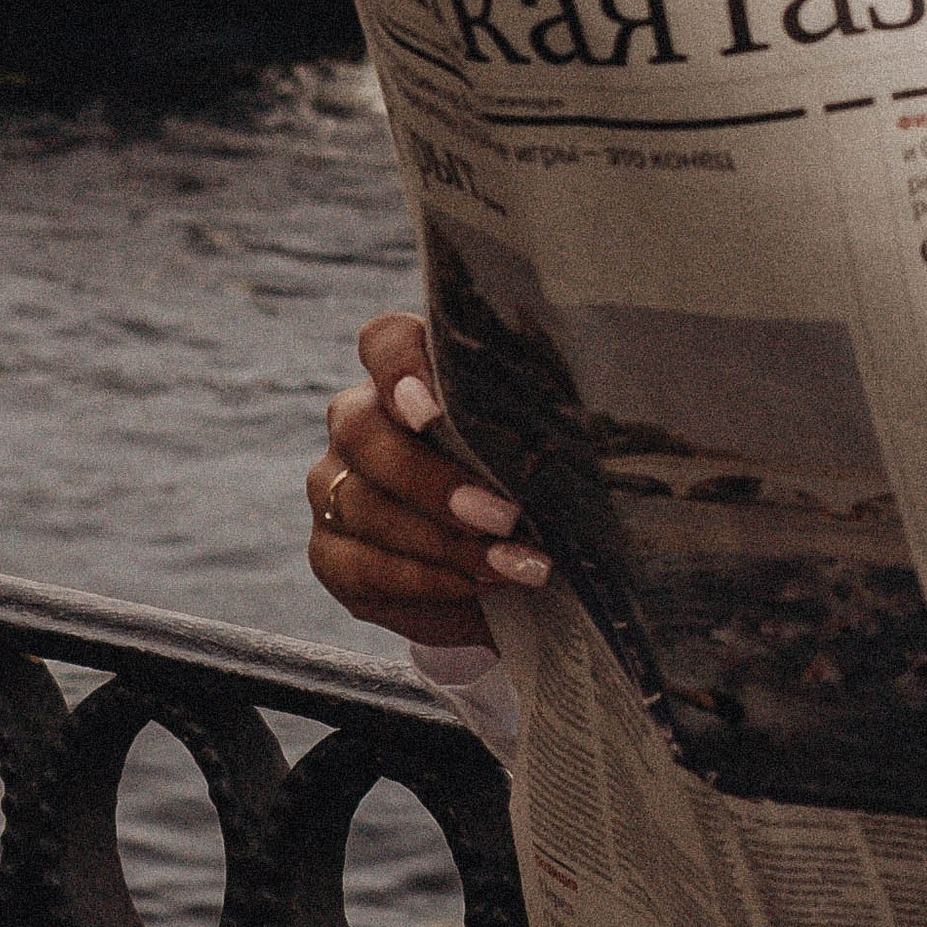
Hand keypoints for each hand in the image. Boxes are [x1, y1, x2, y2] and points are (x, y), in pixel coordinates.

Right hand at [306, 312, 550, 653]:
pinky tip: (475, 583)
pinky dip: (425, 579)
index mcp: (408, 377)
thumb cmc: (532, 490)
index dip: (398, 367)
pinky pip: (362, 565)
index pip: (384, 343)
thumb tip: (594, 422)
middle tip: (504, 516)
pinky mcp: (331, 554)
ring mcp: (334, 487)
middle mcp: (360, 423)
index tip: (432, 410)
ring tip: (512, 563)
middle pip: (364, 430)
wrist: (510, 574)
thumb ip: (540, 421)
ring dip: (443, 541)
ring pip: (364, 505)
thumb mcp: (542, 449)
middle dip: (433, 481)